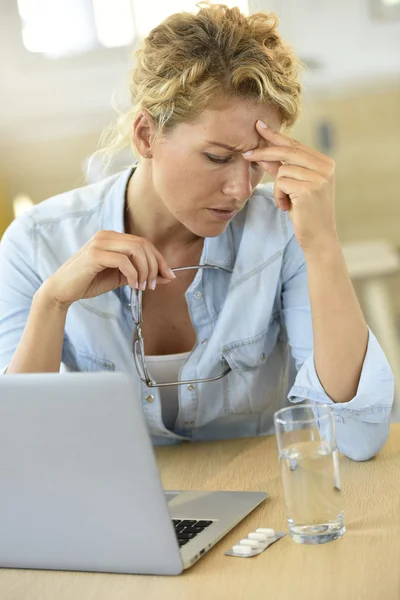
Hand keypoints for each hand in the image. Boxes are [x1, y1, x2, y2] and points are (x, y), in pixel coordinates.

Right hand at [42, 230, 175, 310]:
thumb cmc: (90, 282)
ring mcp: (100, 243)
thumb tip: (167, 276)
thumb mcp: (122, 277)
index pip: (144, 243)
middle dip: (154, 266)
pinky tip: (132, 285)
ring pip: (135, 250)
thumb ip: (142, 274)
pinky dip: (133, 274)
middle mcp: (107, 235)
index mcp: (113, 237)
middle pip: (143, 244)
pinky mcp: (94, 255)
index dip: (159, 259)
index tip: (168, 276)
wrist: (63, 290)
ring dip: (145, 270)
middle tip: (153, 285)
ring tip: (143, 287)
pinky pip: (123, 260)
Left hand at [242, 120, 338, 251]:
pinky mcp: (309, 189)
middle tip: (245, 154)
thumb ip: (282, 170)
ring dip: (278, 188)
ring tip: (286, 203)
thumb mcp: (294, 188)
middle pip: (288, 151)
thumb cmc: (306, 214)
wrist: (318, 239)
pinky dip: (279, 196)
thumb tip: (262, 154)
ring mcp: (319, 177)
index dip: (276, 135)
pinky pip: (281, 183)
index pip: (296, 144)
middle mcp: (325, 168)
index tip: (259, 125)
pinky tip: (287, 207)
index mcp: (325, 164)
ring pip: (282, 170)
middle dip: (264, 152)